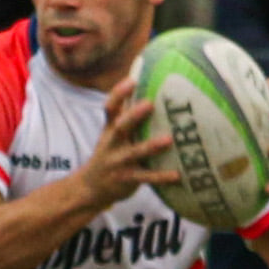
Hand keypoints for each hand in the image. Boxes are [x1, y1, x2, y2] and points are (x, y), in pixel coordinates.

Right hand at [77, 73, 180, 211]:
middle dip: (133, 116)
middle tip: (149, 104)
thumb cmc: (110, 154)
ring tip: (169, 139)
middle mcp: (112, 144)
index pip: (109, 108)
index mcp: (109, 130)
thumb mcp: (110, 134)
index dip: (118, 94)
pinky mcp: (127, 179)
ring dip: (151, 146)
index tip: (132, 81)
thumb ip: (124, 114)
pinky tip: (178, 175)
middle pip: (120, 127)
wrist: (90, 187)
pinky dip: (161, 177)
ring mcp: (119, 163)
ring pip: (135, 153)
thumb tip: (142, 85)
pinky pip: (146, 178)